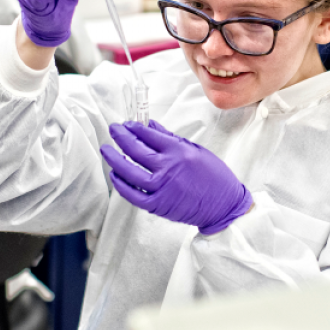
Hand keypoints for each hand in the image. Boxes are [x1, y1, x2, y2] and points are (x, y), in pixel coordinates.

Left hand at [101, 121, 252, 234]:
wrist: (223, 206)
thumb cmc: (214, 177)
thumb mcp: (196, 150)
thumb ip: (172, 139)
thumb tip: (152, 127)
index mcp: (178, 152)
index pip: (149, 135)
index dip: (135, 128)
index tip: (127, 124)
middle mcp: (167, 168)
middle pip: (136, 149)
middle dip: (121, 136)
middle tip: (114, 129)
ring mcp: (161, 187)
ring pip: (129, 171)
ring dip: (114, 159)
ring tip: (106, 149)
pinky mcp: (157, 205)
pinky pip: (133, 194)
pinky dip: (121, 184)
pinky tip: (115, 174)